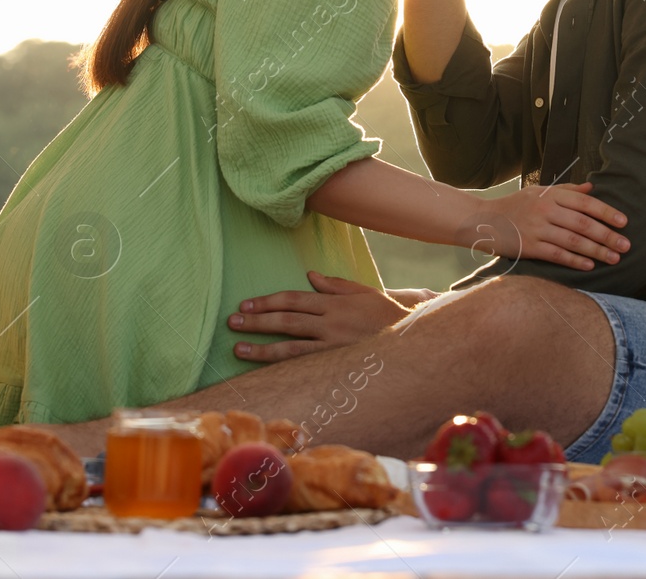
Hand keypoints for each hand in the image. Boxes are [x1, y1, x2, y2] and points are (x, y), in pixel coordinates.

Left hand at [229, 271, 409, 362]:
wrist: (413, 346)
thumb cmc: (387, 317)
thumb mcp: (364, 293)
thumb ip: (335, 285)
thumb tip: (310, 275)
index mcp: (335, 304)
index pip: (293, 300)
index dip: (267, 302)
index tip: (246, 305)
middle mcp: (331, 325)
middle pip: (286, 321)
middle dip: (257, 322)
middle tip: (233, 322)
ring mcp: (333, 349)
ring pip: (291, 348)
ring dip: (262, 349)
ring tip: (238, 349)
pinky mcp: (337, 368)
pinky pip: (305, 368)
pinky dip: (284, 368)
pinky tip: (265, 370)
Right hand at [471, 182, 629, 269]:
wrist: (482, 220)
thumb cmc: (514, 205)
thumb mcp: (538, 191)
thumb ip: (566, 190)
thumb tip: (592, 188)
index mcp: (550, 194)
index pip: (585, 203)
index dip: (606, 212)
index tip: (624, 222)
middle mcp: (545, 210)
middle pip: (583, 223)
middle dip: (607, 235)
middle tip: (626, 245)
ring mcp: (537, 229)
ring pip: (573, 240)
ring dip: (596, 250)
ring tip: (614, 258)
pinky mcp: (529, 246)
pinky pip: (557, 254)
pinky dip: (575, 260)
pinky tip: (590, 265)